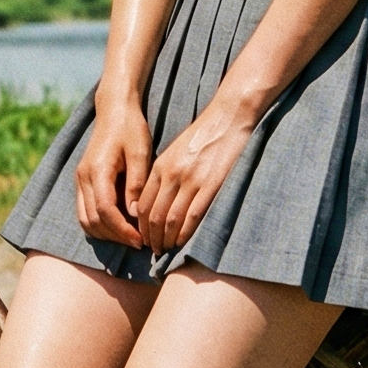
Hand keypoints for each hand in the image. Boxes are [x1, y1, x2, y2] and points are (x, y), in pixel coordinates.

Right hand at [74, 92, 153, 245]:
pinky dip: (99, 224)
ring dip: (106, 233)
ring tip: (130, 236)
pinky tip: (119, 225)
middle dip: (115, 236)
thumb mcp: (140, 153)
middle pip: (93, 220)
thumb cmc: (130, 128)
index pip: (105, 210)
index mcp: (97, 170)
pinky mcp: (82, 181)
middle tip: (139, 242)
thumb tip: (134, 215)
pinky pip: (84, 212)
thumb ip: (136, 183)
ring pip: (85, 220)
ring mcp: (79, 180)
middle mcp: (83, 177)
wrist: (114, 109)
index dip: (122, 230)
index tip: (141, 239)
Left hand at [136, 94, 255, 254]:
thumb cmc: (203, 135)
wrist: (228, 117)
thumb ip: (164, 174)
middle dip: (150, 237)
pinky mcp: (211, 185)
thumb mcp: (175, 151)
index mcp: (161, 166)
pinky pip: (192, 216)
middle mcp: (172, 174)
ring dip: (166, 239)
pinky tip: (182, 242)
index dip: (140, 226)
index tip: (143, 237)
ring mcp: (191, 180)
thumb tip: (157, 201)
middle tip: (152, 251)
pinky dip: (184, 233)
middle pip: (153, 215)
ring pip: (171, 219)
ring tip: (166, 250)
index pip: (142, 204)